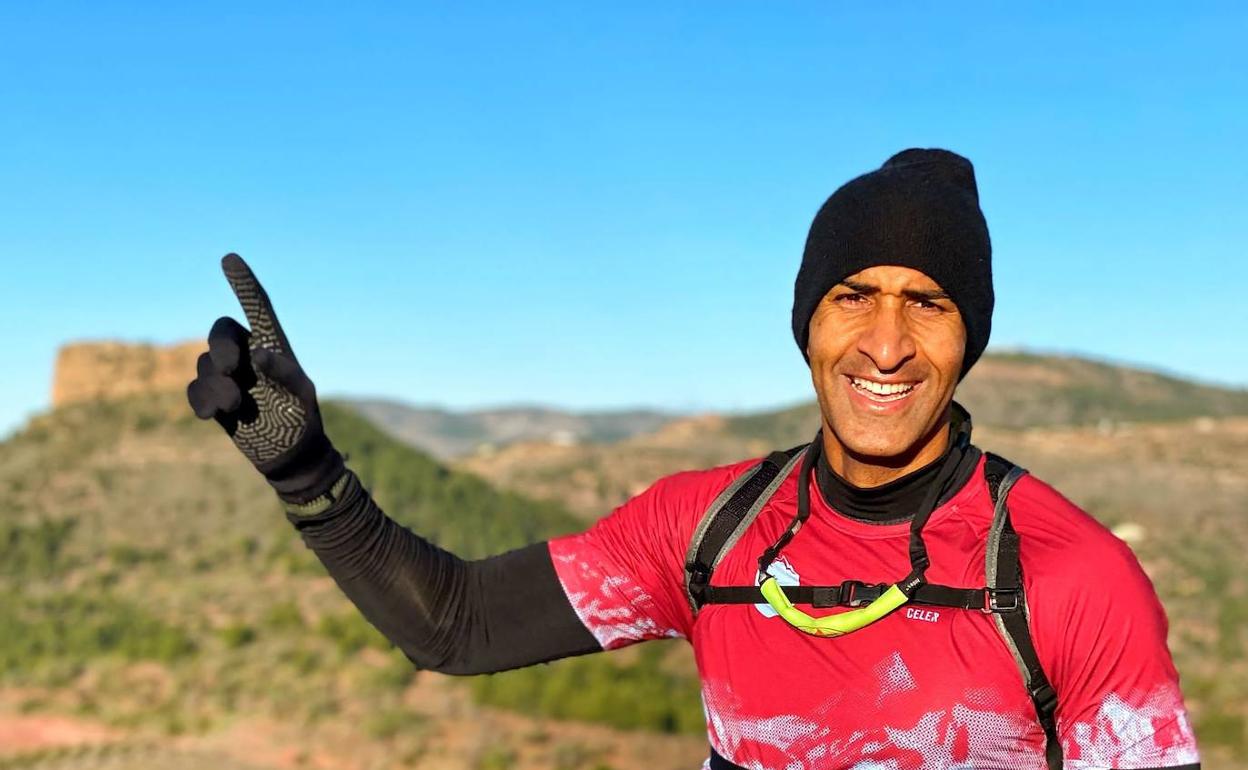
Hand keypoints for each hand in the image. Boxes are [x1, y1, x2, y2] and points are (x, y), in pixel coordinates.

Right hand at [187, 254, 343, 502]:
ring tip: (235, 405)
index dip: (243, 283)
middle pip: (221, 331)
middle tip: (231, 367)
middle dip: (221, 345)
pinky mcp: (212, 399)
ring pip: (205, 364)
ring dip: (216, 384)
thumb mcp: (302, 396)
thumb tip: (257, 353)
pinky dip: (200, 400)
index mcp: (273, 345)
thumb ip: (286, 372)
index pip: (257, 306)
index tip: (229, 259)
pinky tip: (210, 415)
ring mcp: (227, 376)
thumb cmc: (302, 419)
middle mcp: (246, 354)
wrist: (289, 455)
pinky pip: (194, 390)